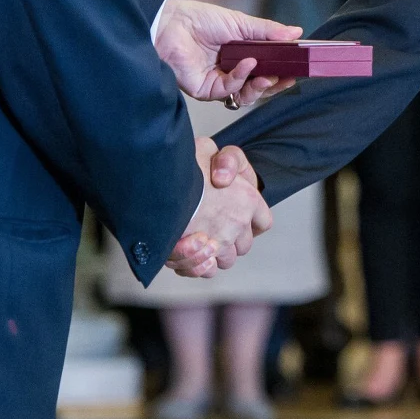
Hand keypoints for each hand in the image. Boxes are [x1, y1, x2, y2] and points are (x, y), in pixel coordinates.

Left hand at [154, 0, 300, 103]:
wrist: (171, 23)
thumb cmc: (200, 19)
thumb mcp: (241, 23)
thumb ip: (268, 32)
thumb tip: (296, 33)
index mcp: (240, 56)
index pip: (265, 69)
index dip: (281, 71)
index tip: (297, 68)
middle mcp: (230, 72)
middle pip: (258, 86)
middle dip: (275, 84)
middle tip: (289, 76)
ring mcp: (218, 82)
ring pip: (246, 94)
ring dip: (261, 86)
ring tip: (270, 75)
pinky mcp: (205, 90)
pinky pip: (228, 89)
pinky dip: (241, 77)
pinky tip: (246, 64)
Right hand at [166, 139, 272, 276]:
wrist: (156, 179)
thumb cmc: (181, 163)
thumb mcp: (206, 148)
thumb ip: (223, 160)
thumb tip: (222, 176)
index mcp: (247, 198)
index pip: (263, 221)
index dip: (252, 221)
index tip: (240, 219)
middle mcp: (238, 223)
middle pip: (243, 245)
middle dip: (230, 240)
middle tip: (211, 227)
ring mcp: (220, 242)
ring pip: (225, 259)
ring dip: (213, 253)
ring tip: (196, 239)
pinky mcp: (198, 256)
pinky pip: (205, 269)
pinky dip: (197, 265)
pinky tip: (187, 253)